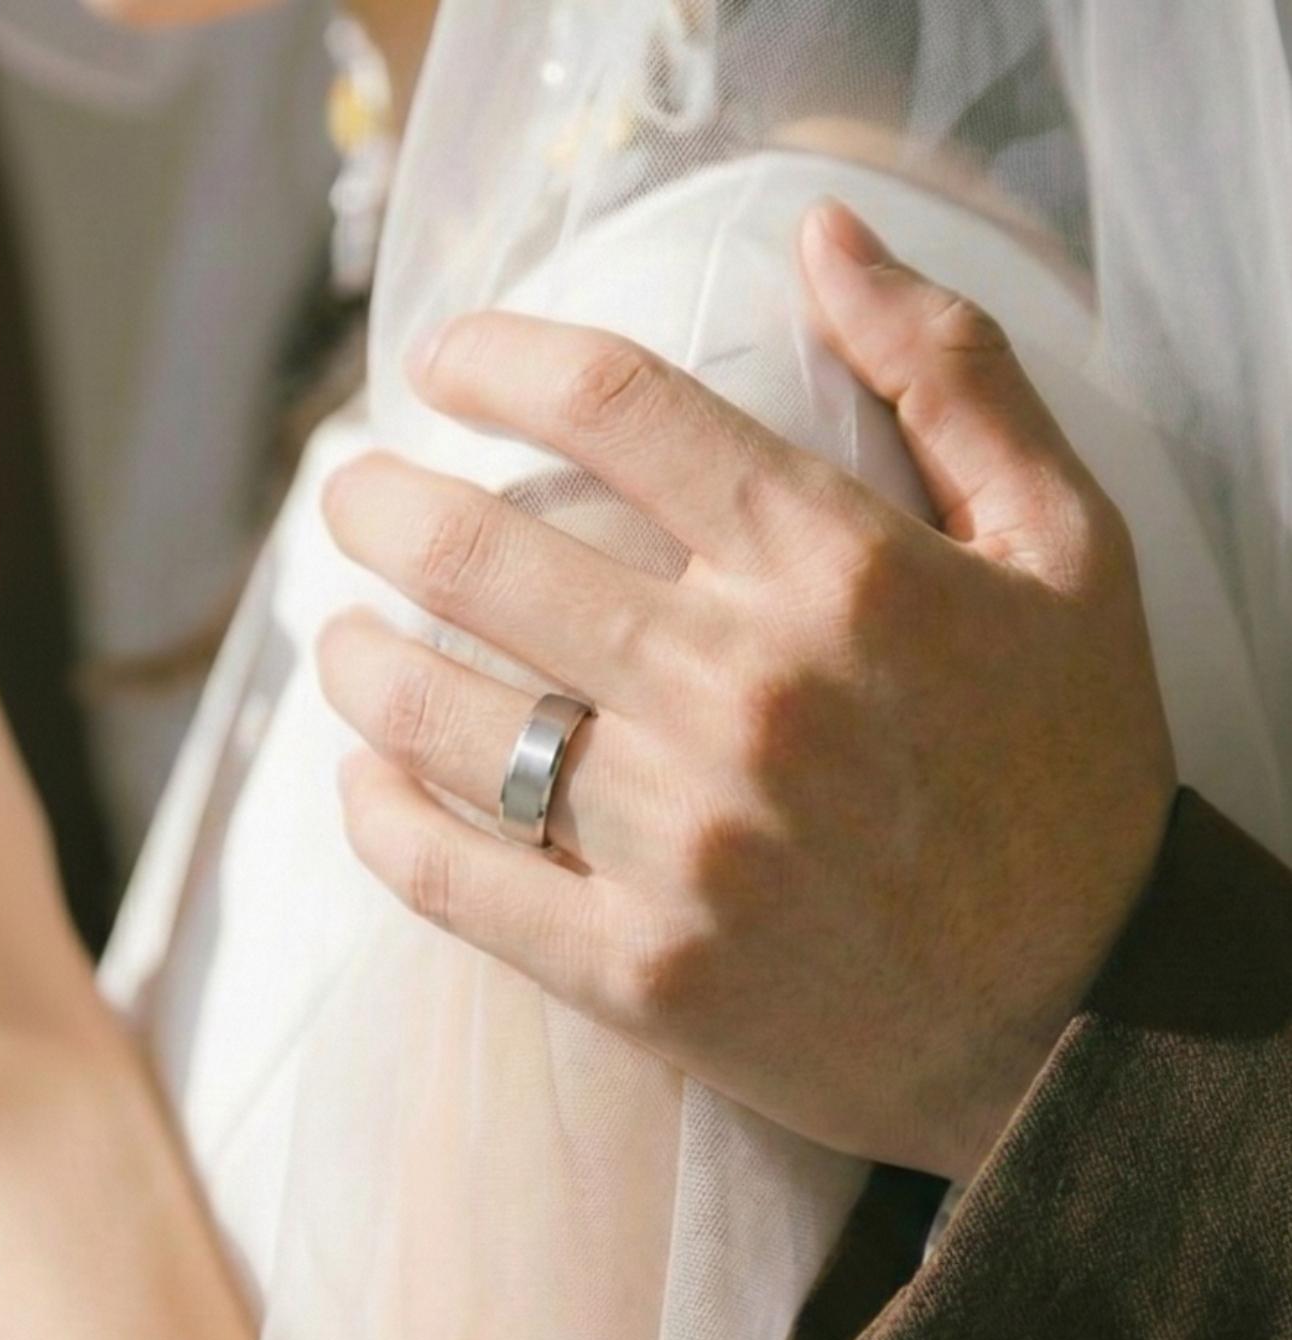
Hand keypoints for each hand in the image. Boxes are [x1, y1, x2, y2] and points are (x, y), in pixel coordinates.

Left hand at [317, 199, 1176, 1180]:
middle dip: (378, 506)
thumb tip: (821, 232)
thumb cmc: (1068, 774)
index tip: (439, 362)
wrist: (1085, 1018)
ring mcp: (682, 845)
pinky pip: (452, 879)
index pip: (615, 404)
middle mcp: (743, 696)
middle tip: (353, 499)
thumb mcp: (1070, 549)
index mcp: (840, 572)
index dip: (496, 358)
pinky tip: (361, 779)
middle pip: (480, 553)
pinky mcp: (642, 974)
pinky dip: (378, 818)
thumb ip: (954, 375)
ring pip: (438, 716)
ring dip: (356, 659)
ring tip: (342, 640)